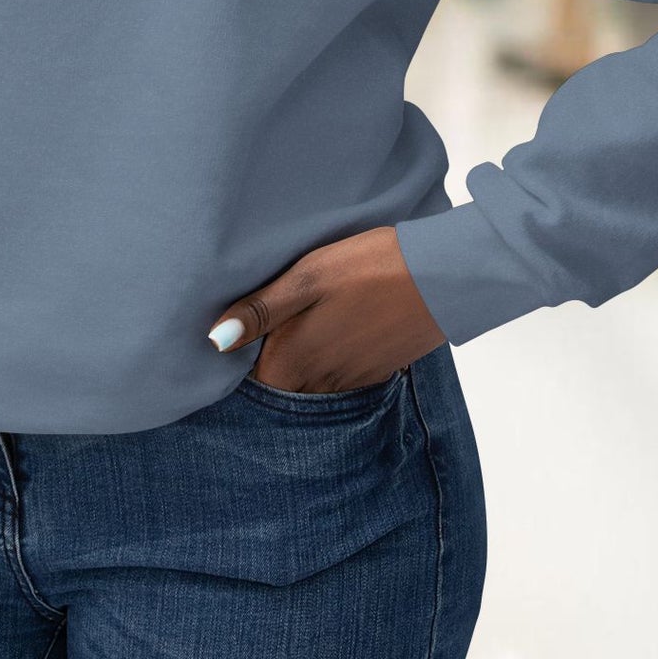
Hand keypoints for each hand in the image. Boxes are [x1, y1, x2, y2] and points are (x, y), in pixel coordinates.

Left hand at [207, 225, 446, 390]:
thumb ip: (261, 311)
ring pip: (310, 387)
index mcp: (296, 359)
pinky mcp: (378, 371)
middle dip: (266, 372)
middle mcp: (321, 381)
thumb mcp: (308, 277)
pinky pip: (340, 380)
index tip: (231, 346)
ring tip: (293, 335)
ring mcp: (353, 380)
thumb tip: (216, 341)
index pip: (252, 386)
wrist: (441, 276)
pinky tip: (330, 336)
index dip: (236, 370)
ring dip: (298, 370)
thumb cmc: (369, 268)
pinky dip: (329, 366)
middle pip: (281, 390)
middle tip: (255, 341)